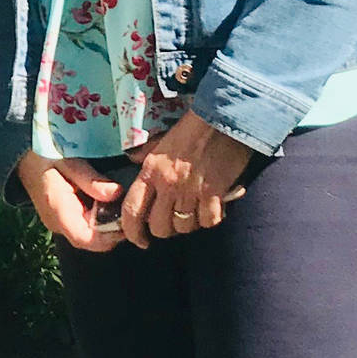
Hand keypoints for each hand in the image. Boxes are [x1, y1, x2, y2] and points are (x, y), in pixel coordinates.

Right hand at [15, 151, 125, 253]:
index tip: (127, 219)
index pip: (86, 239)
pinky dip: (99, 219)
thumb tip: (117, 193)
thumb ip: (90, 179)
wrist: (22, 155)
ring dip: (107, 225)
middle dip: (113, 230)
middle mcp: (58, 223)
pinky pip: (84, 227)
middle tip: (128, 209)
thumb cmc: (44, 155)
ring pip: (90, 236)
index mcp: (58, 210)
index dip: (110, 236)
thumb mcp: (68, 161)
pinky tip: (106, 202)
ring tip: (120, 204)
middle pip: (91, 241)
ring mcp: (60, 223)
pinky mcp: (63, 219)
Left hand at [120, 111, 253, 248]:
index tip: (139, 240)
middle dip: (165, 229)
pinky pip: (209, 221)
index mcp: (151, 171)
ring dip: (188, 224)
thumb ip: (146, 155)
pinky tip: (213, 206)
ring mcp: (191, 190)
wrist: (224, 117)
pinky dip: (211, 218)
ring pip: (184, 227)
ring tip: (194, 211)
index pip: (132, 211)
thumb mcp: (162, 140)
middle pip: (159, 226)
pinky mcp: (215, 193)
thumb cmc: (193, 127)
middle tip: (173, 220)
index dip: (133, 232)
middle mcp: (167, 184)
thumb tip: (132, 161)